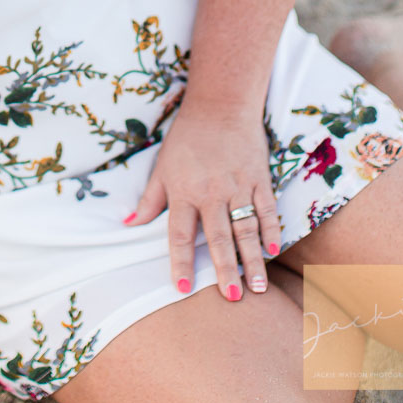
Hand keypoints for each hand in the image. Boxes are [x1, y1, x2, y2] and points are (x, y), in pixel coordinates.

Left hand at [124, 106, 280, 299]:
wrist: (220, 105)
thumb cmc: (187, 138)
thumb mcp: (162, 167)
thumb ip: (149, 200)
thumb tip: (127, 225)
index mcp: (184, 191)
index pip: (179, 234)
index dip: (180, 262)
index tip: (183, 288)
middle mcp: (211, 192)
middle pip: (218, 237)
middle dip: (225, 269)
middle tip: (232, 298)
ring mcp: (238, 186)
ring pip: (246, 228)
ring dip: (253, 259)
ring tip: (258, 286)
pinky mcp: (259, 178)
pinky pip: (266, 209)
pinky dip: (271, 230)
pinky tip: (274, 251)